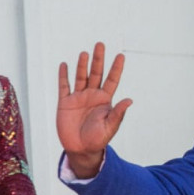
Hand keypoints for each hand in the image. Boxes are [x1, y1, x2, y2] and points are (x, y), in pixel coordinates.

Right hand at [56, 43, 131, 178]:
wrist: (80, 150)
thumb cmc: (97, 139)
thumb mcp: (110, 127)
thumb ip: (118, 113)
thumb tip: (130, 100)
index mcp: (105, 100)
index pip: (112, 80)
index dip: (116, 68)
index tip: (120, 55)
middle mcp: (92, 95)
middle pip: (96, 73)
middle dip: (98, 59)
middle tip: (100, 44)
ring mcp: (79, 98)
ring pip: (81, 77)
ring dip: (82, 65)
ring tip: (85, 53)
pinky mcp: (65, 103)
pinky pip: (64, 86)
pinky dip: (63, 76)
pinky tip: (64, 65)